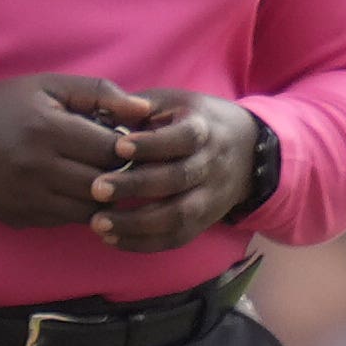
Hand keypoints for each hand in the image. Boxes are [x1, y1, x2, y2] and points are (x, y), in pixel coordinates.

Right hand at [0, 74, 146, 227]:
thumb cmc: (1, 108)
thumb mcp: (45, 87)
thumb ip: (97, 93)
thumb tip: (145, 108)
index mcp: (46, 129)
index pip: (112, 150)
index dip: (128, 147)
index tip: (125, 141)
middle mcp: (38, 167)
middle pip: (107, 182)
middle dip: (121, 173)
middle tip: (120, 162)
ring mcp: (29, 197)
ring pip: (93, 208)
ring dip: (106, 196)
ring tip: (102, 177)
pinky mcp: (23, 217)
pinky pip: (69, 220)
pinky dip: (82, 208)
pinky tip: (76, 189)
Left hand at [89, 90, 265, 253]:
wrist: (248, 151)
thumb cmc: (193, 120)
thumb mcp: (173, 102)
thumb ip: (138, 107)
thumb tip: (102, 114)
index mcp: (205, 129)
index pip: (184, 138)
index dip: (152, 144)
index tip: (119, 147)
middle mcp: (213, 165)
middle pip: (178, 179)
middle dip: (136, 186)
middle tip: (97, 189)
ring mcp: (211, 197)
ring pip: (178, 216)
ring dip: (137, 223)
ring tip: (98, 223)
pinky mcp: (205, 221)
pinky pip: (177, 238)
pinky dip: (143, 243)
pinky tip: (111, 238)